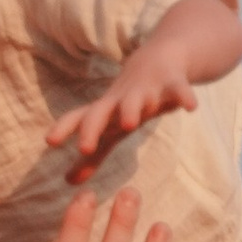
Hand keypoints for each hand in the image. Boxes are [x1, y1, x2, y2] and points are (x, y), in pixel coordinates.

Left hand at [45, 54, 197, 184]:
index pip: (80, 118)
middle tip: (83, 147)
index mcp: (105, 110)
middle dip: (91, 127)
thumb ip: (92, 154)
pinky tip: (191, 108)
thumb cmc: (130, 101)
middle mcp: (120, 99)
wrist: (160, 58)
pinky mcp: (172, 82)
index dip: (64, 128)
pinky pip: (178, 90)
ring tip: (128, 123)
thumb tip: (67, 182)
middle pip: (101, 111)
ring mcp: (145, 89)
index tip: (50, 142)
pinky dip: (184, 96)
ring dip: (130, 109)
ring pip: (135, 99)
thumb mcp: (111, 128)